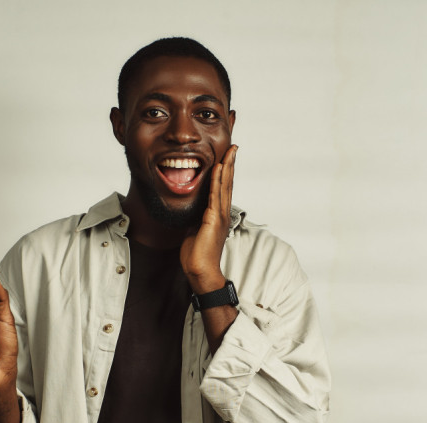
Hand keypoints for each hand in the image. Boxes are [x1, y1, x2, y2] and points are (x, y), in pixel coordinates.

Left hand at [180, 144, 237, 293]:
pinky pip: (216, 196)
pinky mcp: (213, 220)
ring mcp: (219, 216)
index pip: (223, 189)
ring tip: (230, 151)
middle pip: (228, 183)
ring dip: (228, 167)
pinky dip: (219, 181)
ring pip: (225, 186)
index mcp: (218, 215)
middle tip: (234, 147)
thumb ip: (196, 218)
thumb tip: (192, 212)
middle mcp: (222, 213)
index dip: (226, 172)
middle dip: (230, 164)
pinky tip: (219, 168)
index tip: (227, 157)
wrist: (200, 271)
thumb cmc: (197, 256)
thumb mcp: (194, 231)